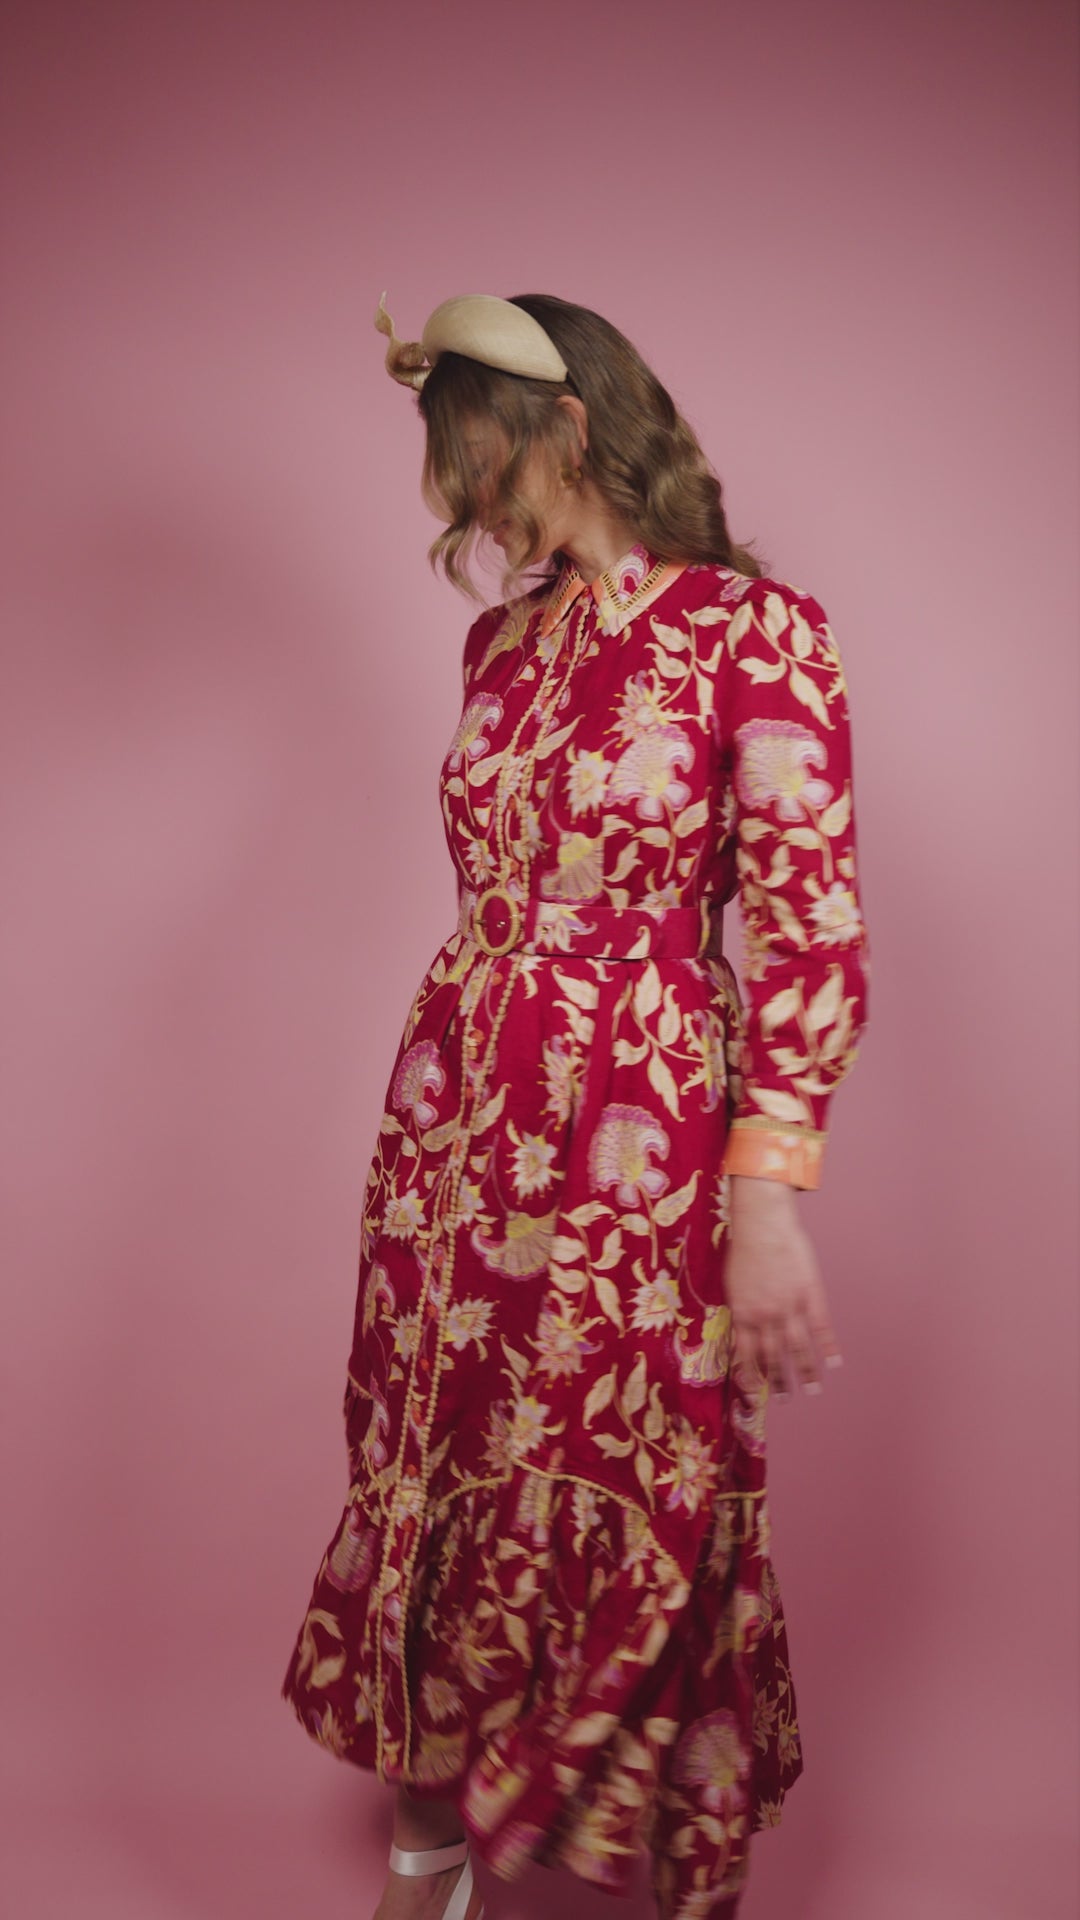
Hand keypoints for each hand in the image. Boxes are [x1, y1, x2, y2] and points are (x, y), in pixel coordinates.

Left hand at [725, 1176, 841, 1396]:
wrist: (762, 1225)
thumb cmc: (743, 1249)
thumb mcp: (733, 1283)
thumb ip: (740, 1308)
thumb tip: (741, 1328)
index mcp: (743, 1314)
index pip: (746, 1355)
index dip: (752, 1376)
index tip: (756, 1393)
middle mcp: (765, 1316)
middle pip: (773, 1357)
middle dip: (778, 1382)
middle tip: (784, 1400)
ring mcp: (789, 1307)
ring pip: (797, 1348)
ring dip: (805, 1373)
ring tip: (811, 1391)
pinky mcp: (809, 1295)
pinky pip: (820, 1327)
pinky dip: (827, 1347)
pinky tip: (833, 1363)